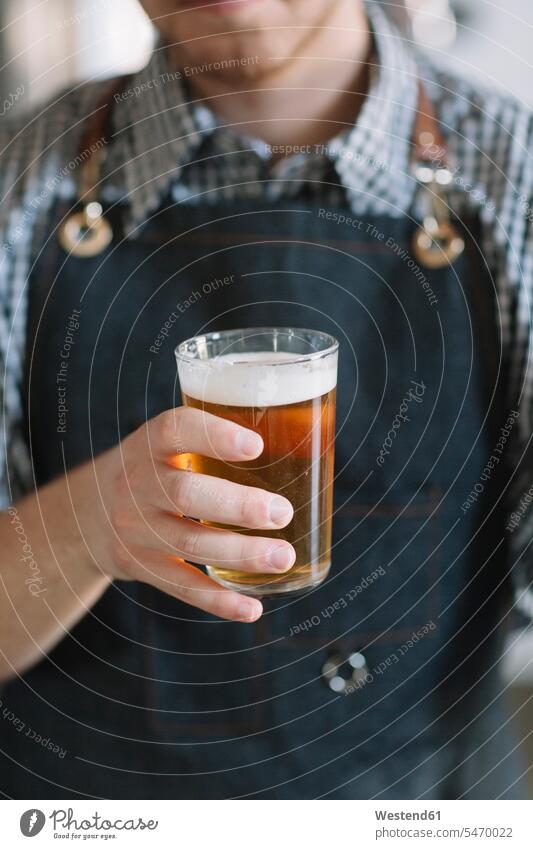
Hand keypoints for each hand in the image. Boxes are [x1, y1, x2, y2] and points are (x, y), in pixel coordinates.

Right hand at [92, 407, 294, 621]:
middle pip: (185, 495)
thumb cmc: (150, 469)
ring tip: (282, 556)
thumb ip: (210, 440)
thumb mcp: (164, 443)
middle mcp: (138, 484)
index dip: (215, 436)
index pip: (176, 429)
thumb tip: (296, 439)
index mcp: (150, 444)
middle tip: (282, 513)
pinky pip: (182, 587)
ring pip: (189, 544)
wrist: (87, 513)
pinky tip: (253, 608)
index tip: (256, 446)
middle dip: (238, 506)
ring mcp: (137, 529)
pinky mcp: (142, 567)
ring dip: (241, 553)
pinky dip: (219, 601)